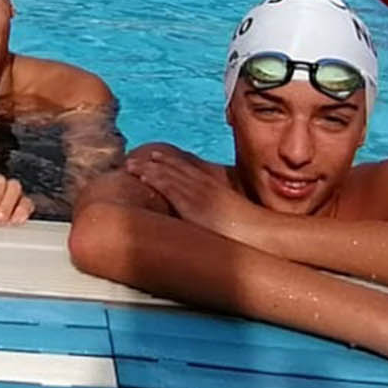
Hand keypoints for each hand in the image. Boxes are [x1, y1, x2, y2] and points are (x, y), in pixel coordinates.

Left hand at [125, 145, 264, 241]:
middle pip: (174, 168)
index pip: (187, 170)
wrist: (257, 231)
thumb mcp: (231, 215)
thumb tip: (210, 220)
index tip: (154, 156)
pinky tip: (141, 176)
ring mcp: (196, 193)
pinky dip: (154, 178)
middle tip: (135, 158)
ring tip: (131, 164)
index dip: (169, 162)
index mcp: (213, 186)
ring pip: (167, 174)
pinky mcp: (191, 203)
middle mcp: (203, 185)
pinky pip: (169, 187)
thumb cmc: (248, 229)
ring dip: (147, 168)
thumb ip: (218, 213)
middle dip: (153, 162)